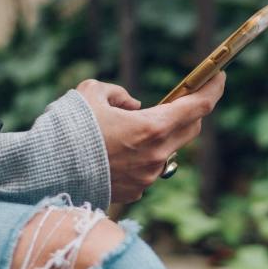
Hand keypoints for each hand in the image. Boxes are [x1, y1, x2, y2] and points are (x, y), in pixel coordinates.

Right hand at [75, 73, 224, 202]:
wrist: (48, 171)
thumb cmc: (70, 128)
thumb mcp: (92, 93)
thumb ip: (118, 93)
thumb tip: (133, 106)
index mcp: (152, 127)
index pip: (198, 107)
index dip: (213, 90)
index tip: (219, 77)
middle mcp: (156, 155)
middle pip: (190, 129)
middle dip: (190, 112)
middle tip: (181, 99)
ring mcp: (148, 176)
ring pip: (169, 150)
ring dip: (163, 136)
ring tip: (138, 127)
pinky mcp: (136, 191)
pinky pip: (150, 169)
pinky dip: (144, 156)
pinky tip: (122, 151)